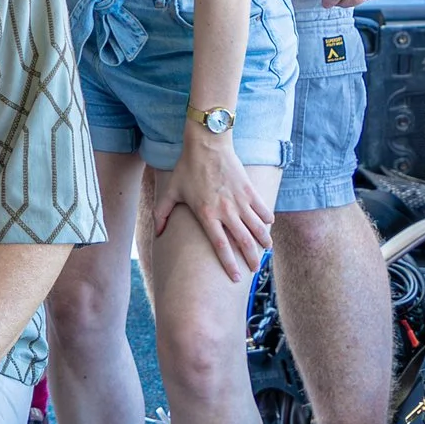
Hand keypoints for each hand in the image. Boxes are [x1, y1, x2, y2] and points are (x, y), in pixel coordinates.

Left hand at [151, 129, 273, 279]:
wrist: (207, 145)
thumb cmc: (186, 168)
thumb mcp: (170, 191)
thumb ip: (161, 214)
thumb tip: (157, 233)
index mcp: (206, 214)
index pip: (220, 246)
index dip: (229, 264)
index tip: (235, 278)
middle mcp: (225, 211)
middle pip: (243, 242)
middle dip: (251, 259)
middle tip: (255, 269)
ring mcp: (240, 201)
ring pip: (257, 228)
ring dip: (263, 242)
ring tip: (265, 251)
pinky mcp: (250, 191)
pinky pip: (263, 210)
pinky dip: (267, 220)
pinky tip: (267, 226)